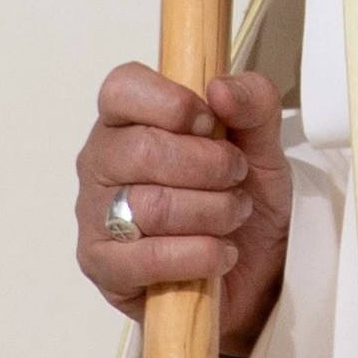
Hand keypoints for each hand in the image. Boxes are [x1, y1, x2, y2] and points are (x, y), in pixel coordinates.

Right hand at [72, 65, 291, 347]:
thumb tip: (219, 88)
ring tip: (233, 216)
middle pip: (143, 150)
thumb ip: (252, 101)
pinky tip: (219, 253)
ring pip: (150, 206)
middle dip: (208, 166)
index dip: (171, 103)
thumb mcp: (262, 142)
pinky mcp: (103, 266)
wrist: (253, 270)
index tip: (210, 122)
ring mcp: (96, 215)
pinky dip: (197, 255)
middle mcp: (101, 162)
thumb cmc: (242, 197)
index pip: (121, 89)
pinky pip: (146, 259)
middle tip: (235, 178)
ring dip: (211, 212)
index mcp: (127, 119)